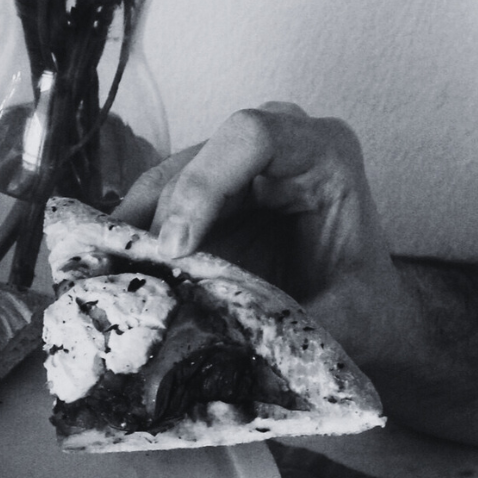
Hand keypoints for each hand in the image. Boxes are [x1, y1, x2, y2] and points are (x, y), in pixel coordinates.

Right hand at [117, 102, 409, 362]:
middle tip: (138, 276)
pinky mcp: (208, 193)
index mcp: (325, 153)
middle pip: (199, 158)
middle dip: (164, 217)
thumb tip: (220, 340)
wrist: (366, 317)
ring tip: (113, 277)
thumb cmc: (365, 309)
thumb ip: (292, 327)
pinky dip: (134, 236)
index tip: (176, 248)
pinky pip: (157, 202)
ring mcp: (238, 164)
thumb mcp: (345, 321)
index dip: (205, 183)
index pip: (253, 137)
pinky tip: (112, 268)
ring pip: (168, 180)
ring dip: (137, 229)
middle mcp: (278, 142)